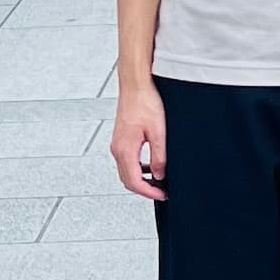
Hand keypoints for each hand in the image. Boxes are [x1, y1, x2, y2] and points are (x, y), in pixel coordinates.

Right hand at [110, 81, 165, 201]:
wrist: (135, 84)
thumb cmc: (145, 102)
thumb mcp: (158, 131)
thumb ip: (159, 156)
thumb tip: (159, 175)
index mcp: (125, 149)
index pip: (134, 182)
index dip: (149, 192)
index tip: (162, 195)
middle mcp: (117, 148)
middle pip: (128, 180)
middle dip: (144, 189)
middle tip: (162, 191)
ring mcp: (117, 144)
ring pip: (126, 171)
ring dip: (140, 179)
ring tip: (158, 180)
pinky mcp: (120, 139)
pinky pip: (127, 161)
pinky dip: (137, 168)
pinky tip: (150, 165)